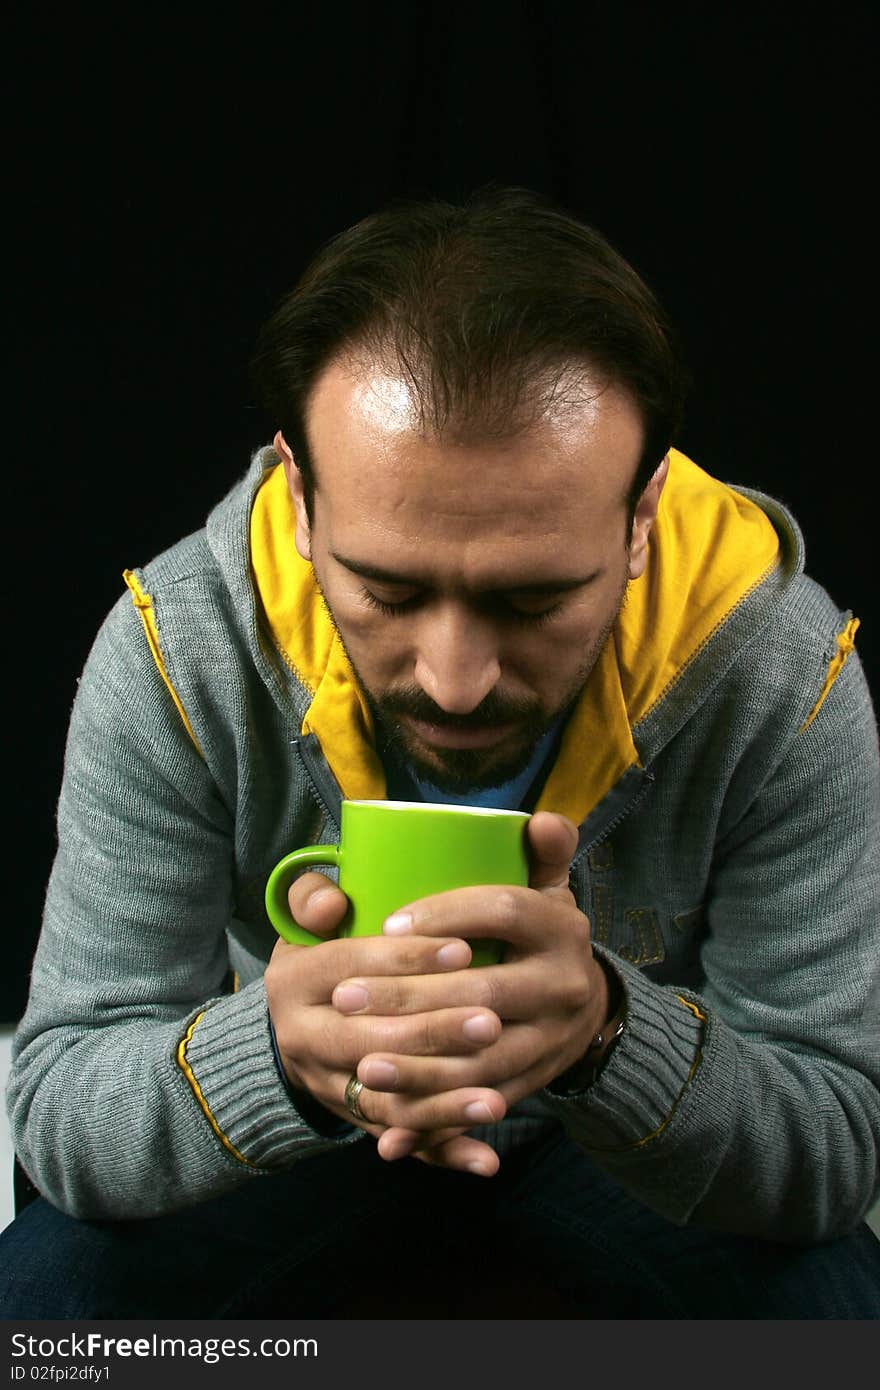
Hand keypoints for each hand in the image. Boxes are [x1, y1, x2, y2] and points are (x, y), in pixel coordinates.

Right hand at [264, 872, 505, 1151]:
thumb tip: (332, 904)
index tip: (465, 950)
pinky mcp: (356, 1118)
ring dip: (444, 1105)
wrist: (291, 1024)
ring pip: (387, 1102)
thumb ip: (311, 898)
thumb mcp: (304, 923)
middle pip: (370, 1040)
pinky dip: (444, 1150)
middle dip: (433, 1034)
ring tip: (497, 1099)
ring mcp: (329, 1086)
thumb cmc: (318, 955)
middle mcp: (305, 1039)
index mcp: (295, 981)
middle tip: (491, 1023)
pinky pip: (402, 1138)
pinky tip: (486, 1160)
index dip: (407, 960)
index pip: (353, 966)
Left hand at [332, 813, 610, 1167]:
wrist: (585, 1005)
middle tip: (347, 997)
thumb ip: (538, 850)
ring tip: (361, 1065)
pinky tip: (388, 1126)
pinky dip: (435, 1119)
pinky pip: (480, 1104)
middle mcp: (565, 981)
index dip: (445, 914)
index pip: (501, 910)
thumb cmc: (539, 933)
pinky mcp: (535, 1082)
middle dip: (410, 999)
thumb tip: (541, 819)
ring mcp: (553, 1039)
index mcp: (560, 923)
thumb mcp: (545, 887)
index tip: (388, 926)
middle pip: (481, 992)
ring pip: (481, 1061)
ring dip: (418, 1069)